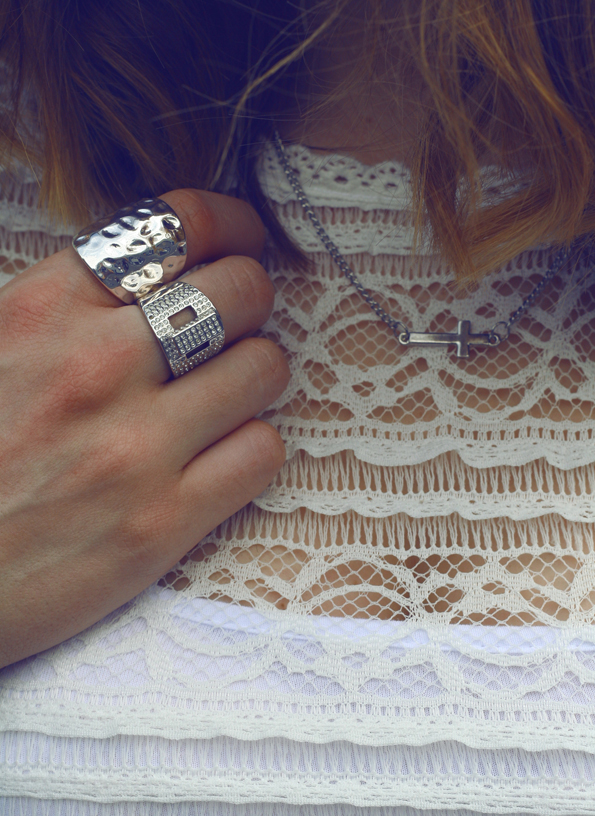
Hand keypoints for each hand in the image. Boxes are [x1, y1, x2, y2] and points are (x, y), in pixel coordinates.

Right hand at [0, 189, 289, 667]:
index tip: (244, 238)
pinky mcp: (162, 523)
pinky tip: (224, 453)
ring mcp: (135, 447)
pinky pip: (262, 453)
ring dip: (257, 372)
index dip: (231, 223)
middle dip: (250, 300)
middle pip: (239, 291)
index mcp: (42, 311)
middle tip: (236, 323)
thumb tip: (142, 273)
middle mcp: (97, 367)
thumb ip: (56, 305)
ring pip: (263, 368)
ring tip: (230, 390)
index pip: (175, 225)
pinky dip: (254, 446)